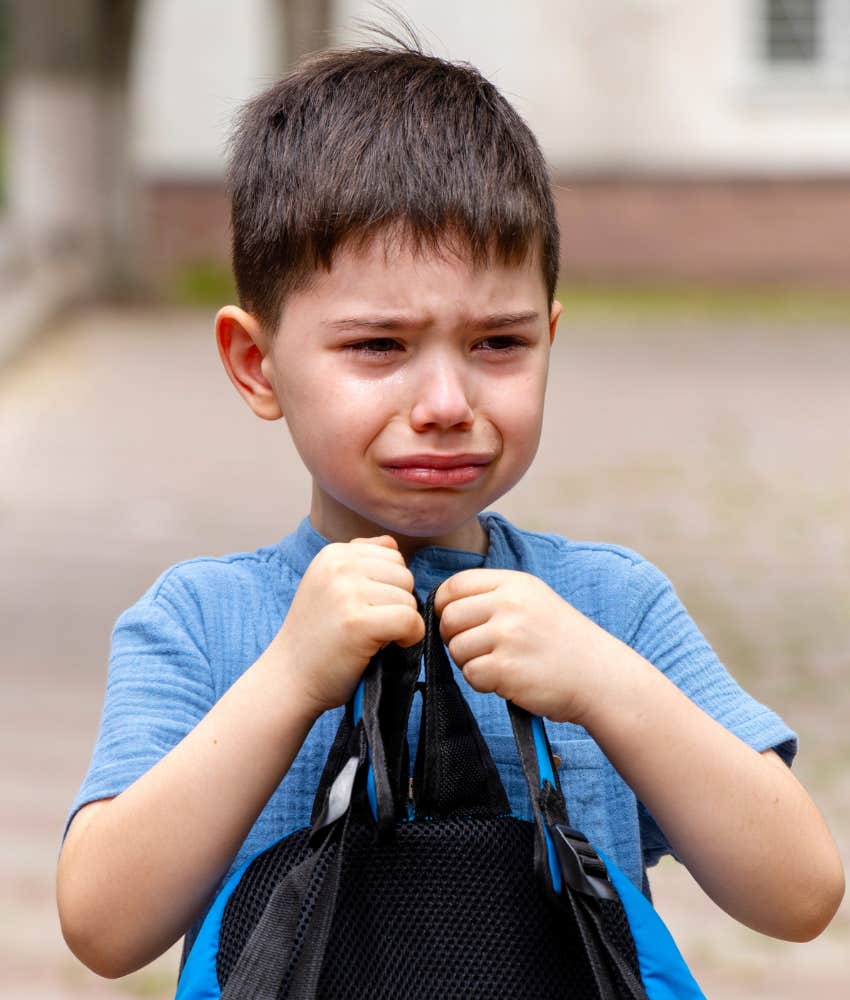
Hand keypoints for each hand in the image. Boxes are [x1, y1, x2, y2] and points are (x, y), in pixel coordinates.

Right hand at [272, 536, 423, 717]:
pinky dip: (409, 638)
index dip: (390, 586)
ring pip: (409, 598)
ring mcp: (346, 592)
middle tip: (372, 625)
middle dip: (397, 603)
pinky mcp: (357, 622)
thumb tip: (392, 543)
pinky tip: (388, 647)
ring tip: (373, 637)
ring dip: (401, 622)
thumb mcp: (330, 586)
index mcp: (332, 554)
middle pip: (404, 575)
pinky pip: (410, 621)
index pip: (392, 555)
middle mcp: (338, 566)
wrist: (289, 678)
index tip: (368, 608)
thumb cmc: (316, 637)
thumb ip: (360, 561)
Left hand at [434, 569, 610, 723]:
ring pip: (456, 648)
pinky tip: (507, 681)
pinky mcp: (506, 668)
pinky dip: (483, 683)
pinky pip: (470, 674)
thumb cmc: (562, 642)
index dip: (446, 606)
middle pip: (449, 617)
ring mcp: (508, 635)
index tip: (457, 623)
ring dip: (470, 663)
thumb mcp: (534, 601)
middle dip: (455, 638)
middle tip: (480, 651)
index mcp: (515, 583)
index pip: (455, 585)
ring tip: (500, 666)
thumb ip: (493, 596)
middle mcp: (510, 604)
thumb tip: (443, 605)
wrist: (600, 677)